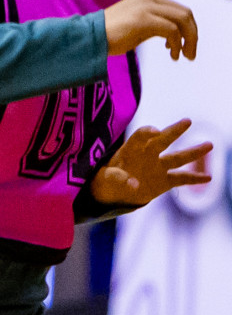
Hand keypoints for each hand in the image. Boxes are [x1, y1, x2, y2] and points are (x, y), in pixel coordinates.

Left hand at [90, 118, 212, 205]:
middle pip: (163, 140)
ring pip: (178, 157)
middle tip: (187, 121)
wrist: (113, 192)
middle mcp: (147, 154)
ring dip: (193, 152)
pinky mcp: (165, 181)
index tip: (155, 131)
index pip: (140, 136)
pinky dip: (194, 179)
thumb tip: (133, 184)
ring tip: (209, 144)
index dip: (147, 132)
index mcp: (131, 149)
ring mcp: (158, 167)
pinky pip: (182, 178)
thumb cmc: (106, 180)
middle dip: (174, 131)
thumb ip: (116, 178)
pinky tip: (208, 177)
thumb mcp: (105, 179)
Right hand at [103, 0, 197, 59]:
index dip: (187, 28)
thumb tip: (171, 34)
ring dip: (189, 39)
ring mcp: (146, 7)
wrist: (88, 37)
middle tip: (190, 53)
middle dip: (192, 34)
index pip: (178, 9)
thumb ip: (153, 23)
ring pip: (182, 20)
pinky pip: (172, 30)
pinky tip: (172, 55)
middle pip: (185, 13)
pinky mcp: (143, 19)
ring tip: (185, 55)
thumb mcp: (136, 25)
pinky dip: (176, 43)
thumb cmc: (108, 36)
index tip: (183, 45)